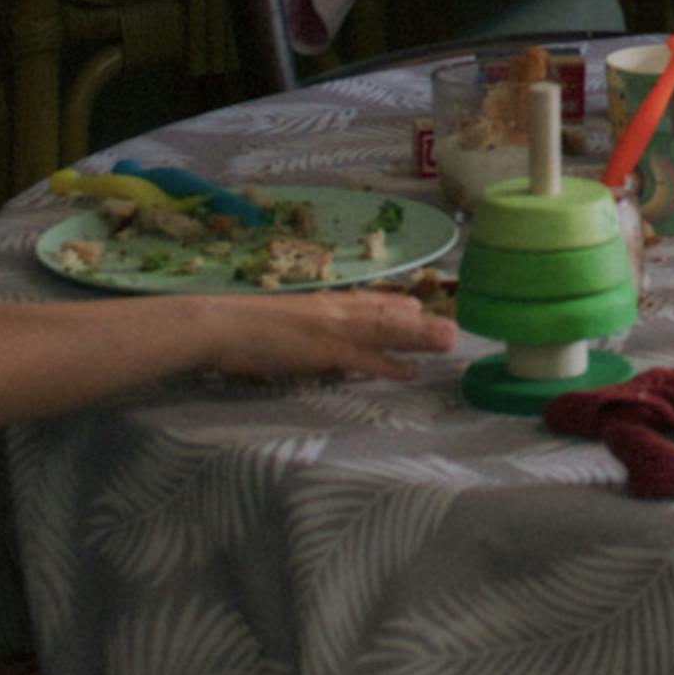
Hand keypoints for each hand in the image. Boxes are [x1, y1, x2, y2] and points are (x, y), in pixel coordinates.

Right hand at [202, 290, 456, 380]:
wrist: (219, 324)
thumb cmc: (243, 328)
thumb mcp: (283, 324)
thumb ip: (307, 329)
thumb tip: (326, 343)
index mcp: (323, 303)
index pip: (366, 302)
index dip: (395, 305)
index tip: (421, 306)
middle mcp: (334, 310)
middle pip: (384, 316)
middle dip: (419, 323)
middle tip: (454, 327)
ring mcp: (330, 328)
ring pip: (383, 332)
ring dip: (417, 338)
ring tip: (447, 342)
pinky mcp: (322, 349)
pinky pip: (362, 358)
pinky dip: (386, 365)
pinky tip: (408, 372)